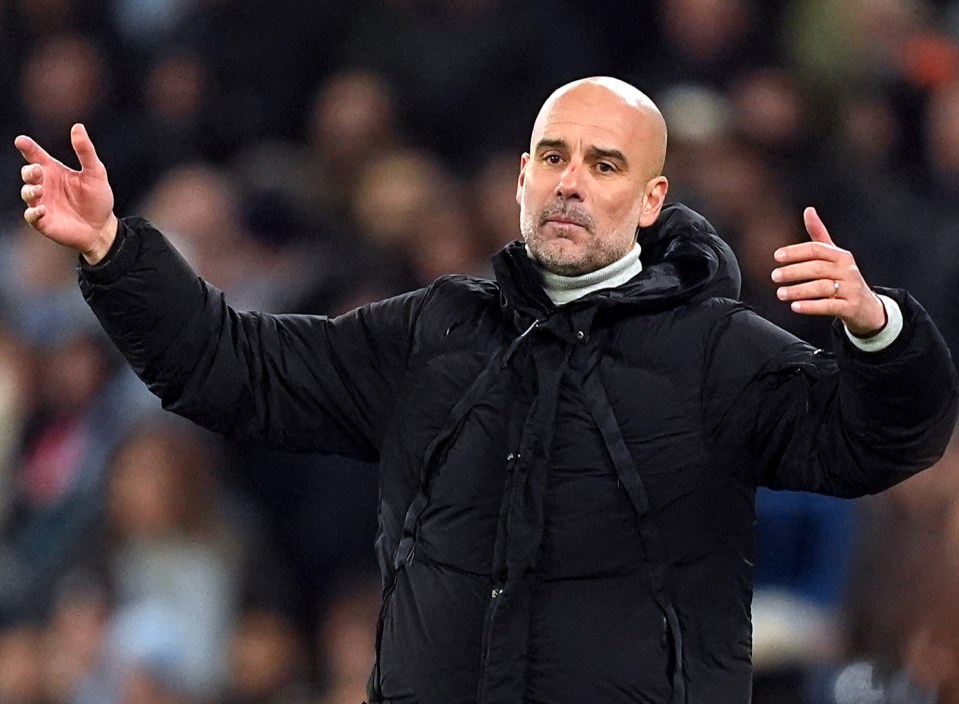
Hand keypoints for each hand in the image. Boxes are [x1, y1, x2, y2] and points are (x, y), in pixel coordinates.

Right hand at [15, 123, 117, 263]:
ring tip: (39, 190)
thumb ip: (85, 151)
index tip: (21, 141)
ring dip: (30, 190)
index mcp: (54, 171)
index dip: (27, 147)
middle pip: (28, 173)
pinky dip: (34, 212)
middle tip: (38, 170)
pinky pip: (31, 216)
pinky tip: (42, 209)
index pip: (36, 156)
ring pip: (27, 193)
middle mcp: (44, 185)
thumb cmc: (98, 198)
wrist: (102, 228)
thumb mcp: (96, 173)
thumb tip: (78, 126)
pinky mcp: (43, 221)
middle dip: (30, 171)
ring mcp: (42, 203)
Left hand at [771, 207, 885, 336]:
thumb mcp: (834, 256)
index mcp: (841, 256)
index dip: (796, 252)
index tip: (777, 256)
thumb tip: (808, 210)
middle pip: (817, 268)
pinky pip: (829, 306)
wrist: (867, 306)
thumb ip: (819, 235)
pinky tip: (795, 306)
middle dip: (794, 271)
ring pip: (822, 287)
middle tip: (774, 276)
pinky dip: (811, 306)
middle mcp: (847, 270)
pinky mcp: (851, 306)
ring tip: (781, 293)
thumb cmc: (844, 278)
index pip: (816, 249)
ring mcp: (850, 289)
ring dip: (799, 290)